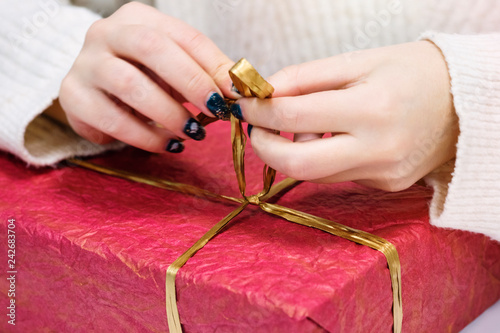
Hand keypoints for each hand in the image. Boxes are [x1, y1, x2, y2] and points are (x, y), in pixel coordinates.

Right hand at [59, 2, 237, 152]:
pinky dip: (146, 137)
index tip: (235, 92)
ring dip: (168, 114)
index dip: (213, 64)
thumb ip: (204, 74)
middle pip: (151, 48)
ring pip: (129, 85)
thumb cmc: (144, 77)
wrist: (94, 91)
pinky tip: (167, 144)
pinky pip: (112, 120)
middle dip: (191, 82)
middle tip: (215, 110)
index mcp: (139, 18)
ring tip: (192, 133)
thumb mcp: (175, 69)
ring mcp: (85, 63)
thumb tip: (240, 92)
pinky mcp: (73, 97)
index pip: (183, 36)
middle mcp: (106, 33)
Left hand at [232, 41, 458, 190]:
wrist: (467, 102)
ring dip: (296, 150)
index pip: (293, 117)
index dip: (258, 112)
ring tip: (309, 124)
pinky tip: (340, 137)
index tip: (246, 105)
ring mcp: (383, 173)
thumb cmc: (412, 71)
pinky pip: (338, 175)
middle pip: (297, 165)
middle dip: (264, 148)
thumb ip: (305, 78)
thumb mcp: (358, 61)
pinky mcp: (386, 185)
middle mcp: (379, 149)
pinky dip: (325, 157)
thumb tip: (264, 96)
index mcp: (372, 108)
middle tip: (257, 129)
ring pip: (315, 174)